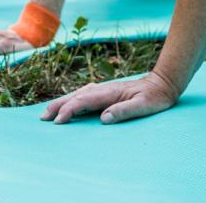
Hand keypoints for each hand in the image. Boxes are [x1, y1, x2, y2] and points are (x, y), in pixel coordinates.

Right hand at [41, 70, 179, 124]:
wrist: (162, 84)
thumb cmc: (154, 98)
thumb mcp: (143, 107)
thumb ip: (123, 112)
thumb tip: (103, 119)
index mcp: (109, 93)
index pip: (83, 101)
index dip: (69, 110)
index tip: (58, 121)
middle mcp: (103, 89)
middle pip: (76, 96)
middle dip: (58, 106)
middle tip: (43, 117)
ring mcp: (104, 90)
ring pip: (78, 95)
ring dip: (62, 102)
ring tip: (48, 112)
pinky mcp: (106, 93)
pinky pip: (84, 96)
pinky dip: (72, 100)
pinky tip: (68, 104)